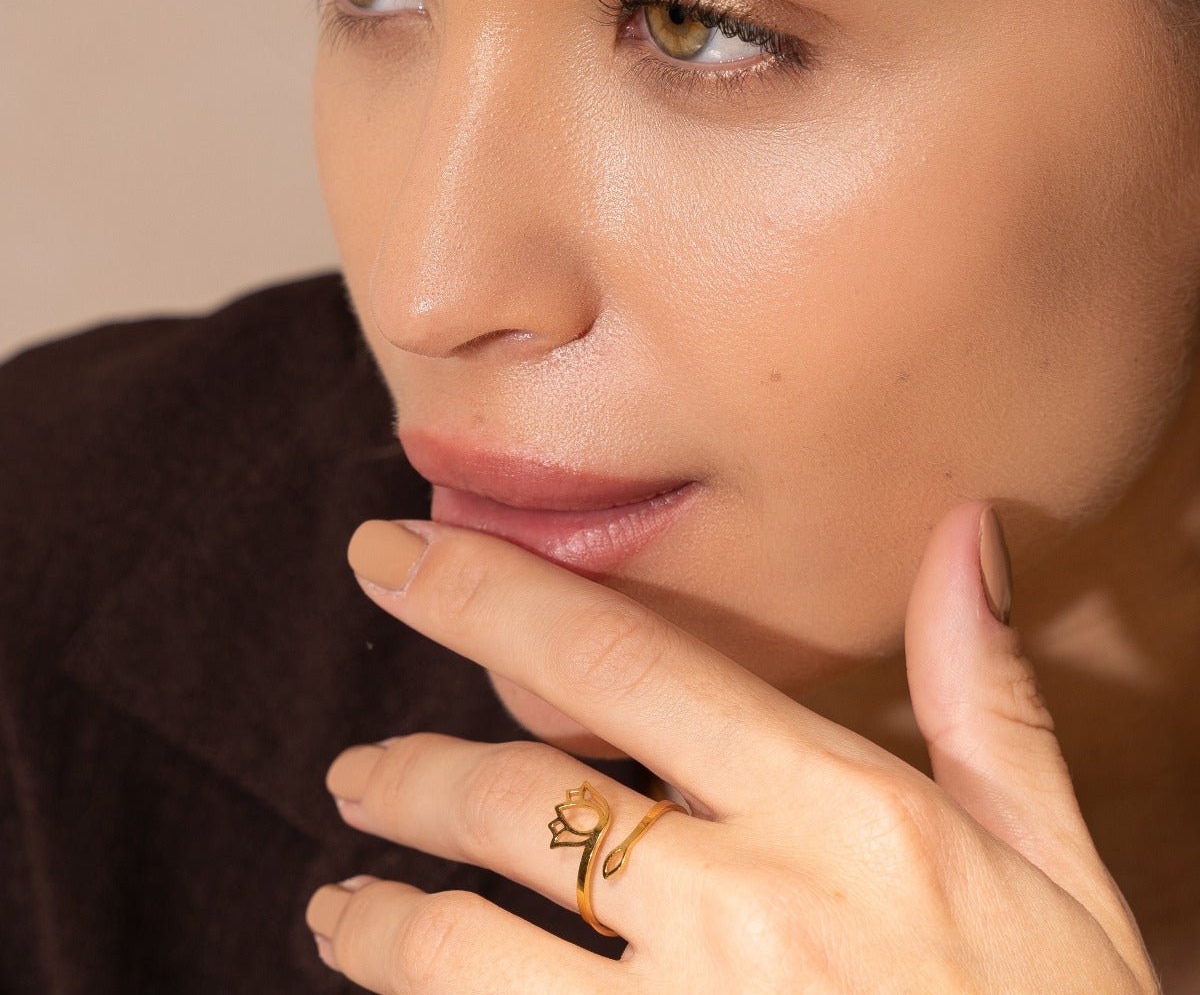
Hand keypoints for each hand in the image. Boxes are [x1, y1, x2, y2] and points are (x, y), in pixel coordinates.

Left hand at [305, 500, 1161, 992]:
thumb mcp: (1045, 858)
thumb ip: (985, 691)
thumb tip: (966, 532)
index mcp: (832, 811)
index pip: (617, 662)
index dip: (485, 596)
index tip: (394, 555)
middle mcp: (744, 911)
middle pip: (515, 804)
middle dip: (407, 775)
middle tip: (357, 770)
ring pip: (466, 952)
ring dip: (381, 919)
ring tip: (339, 903)